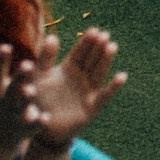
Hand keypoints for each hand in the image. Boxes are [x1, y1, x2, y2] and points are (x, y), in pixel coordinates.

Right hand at [0, 41, 44, 150]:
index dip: (1, 60)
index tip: (6, 46)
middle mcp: (4, 101)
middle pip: (12, 88)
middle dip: (20, 77)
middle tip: (28, 64)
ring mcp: (15, 115)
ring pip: (22, 106)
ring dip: (27, 98)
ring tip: (32, 90)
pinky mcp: (26, 128)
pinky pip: (33, 126)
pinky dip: (39, 123)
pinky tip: (47, 117)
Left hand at [24, 29, 125, 148]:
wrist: (41, 129)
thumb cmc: (38, 101)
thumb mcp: (38, 78)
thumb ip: (45, 59)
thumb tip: (51, 36)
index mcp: (68, 68)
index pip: (80, 52)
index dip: (87, 42)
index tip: (94, 30)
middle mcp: (81, 77)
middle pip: (92, 59)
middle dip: (98, 47)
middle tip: (105, 35)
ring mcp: (88, 91)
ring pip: (99, 73)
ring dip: (106, 60)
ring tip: (112, 47)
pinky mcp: (93, 106)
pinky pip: (105, 95)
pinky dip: (114, 87)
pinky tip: (122, 76)